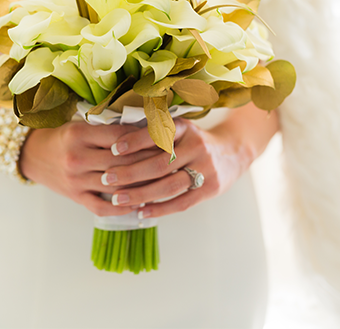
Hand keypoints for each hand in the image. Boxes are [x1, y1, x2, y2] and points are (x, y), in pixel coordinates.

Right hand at [19, 121, 163, 216]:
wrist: (32, 155)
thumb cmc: (62, 136)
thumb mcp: (80, 125)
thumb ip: (107, 129)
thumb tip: (146, 129)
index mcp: (79, 135)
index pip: (120, 138)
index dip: (144, 139)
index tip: (163, 139)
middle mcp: (77, 158)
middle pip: (122, 163)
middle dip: (149, 163)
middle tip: (170, 162)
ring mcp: (76, 180)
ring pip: (116, 186)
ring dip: (141, 187)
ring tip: (162, 184)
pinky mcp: (75, 197)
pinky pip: (102, 207)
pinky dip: (122, 207)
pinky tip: (139, 205)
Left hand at [102, 118, 255, 217]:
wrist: (233, 151)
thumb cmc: (192, 140)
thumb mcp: (178, 128)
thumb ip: (154, 132)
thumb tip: (114, 142)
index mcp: (184, 127)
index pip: (156, 133)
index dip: (133, 141)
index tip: (112, 149)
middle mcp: (195, 145)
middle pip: (159, 163)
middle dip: (130, 173)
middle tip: (106, 178)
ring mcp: (205, 168)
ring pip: (168, 185)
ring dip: (141, 194)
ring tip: (118, 199)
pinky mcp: (211, 187)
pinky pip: (181, 202)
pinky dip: (160, 209)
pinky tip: (141, 212)